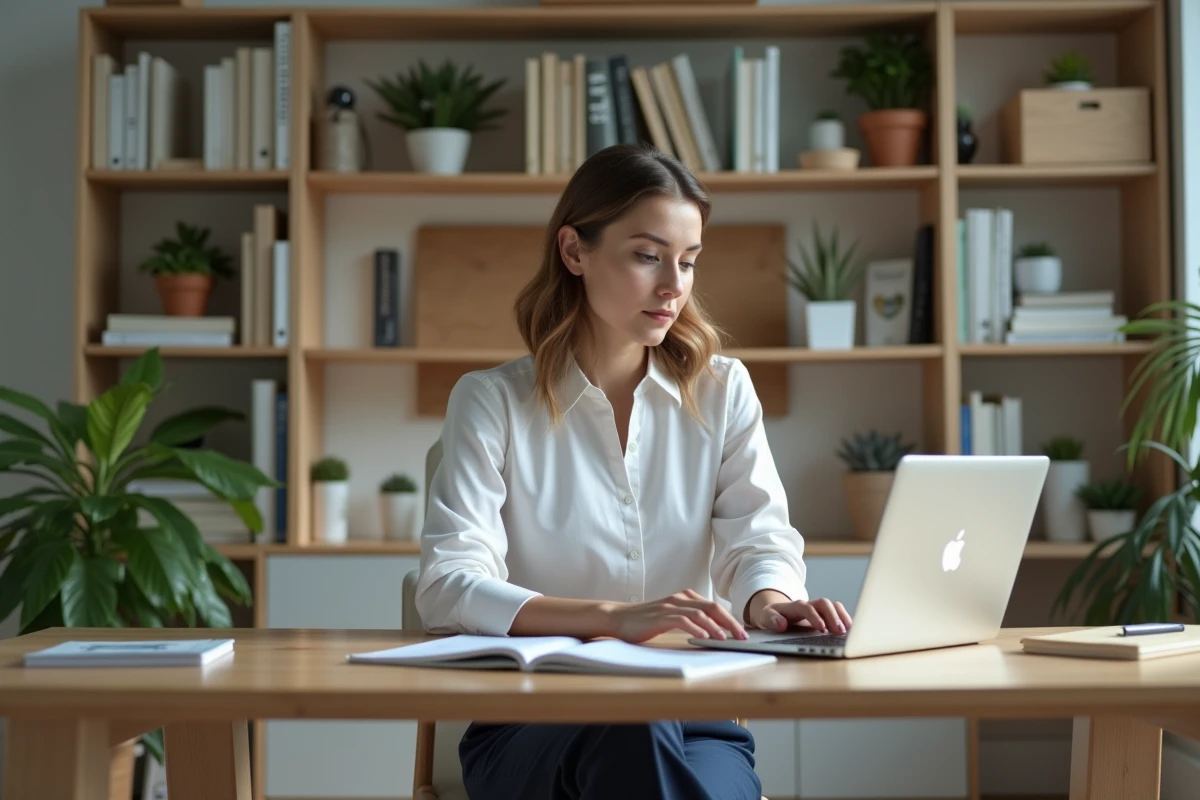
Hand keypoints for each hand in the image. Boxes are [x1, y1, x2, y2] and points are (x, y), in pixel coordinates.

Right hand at [605, 589, 748, 643]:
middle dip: (730, 622)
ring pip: (700, 613)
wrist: (619, 618)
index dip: (730, 618)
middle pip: (712, 607)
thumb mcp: (671, 617)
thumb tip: (712, 631)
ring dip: (716, 627)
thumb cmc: (645, 621)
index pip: (714, 606)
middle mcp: (680, 599)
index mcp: (685, 597)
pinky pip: (683, 620)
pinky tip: (704, 638)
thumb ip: (689, 618)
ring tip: (725, 639)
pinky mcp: (660, 617)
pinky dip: (696, 629)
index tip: (741, 632)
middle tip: (742, 636)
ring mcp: (670, 606)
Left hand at [750, 594, 852, 634]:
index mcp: (793, 606)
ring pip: (832, 606)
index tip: (821, 628)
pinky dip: (844, 618)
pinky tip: (850, 630)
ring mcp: (817, 609)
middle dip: (832, 616)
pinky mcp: (823, 615)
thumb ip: (771, 620)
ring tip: (847, 631)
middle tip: (839, 632)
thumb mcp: (766, 618)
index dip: (814, 616)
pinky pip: (837, 612)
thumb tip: (781, 624)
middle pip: (823, 603)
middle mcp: (808, 605)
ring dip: (841, 617)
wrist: (775, 613)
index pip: (805, 607)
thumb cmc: (772, 617)